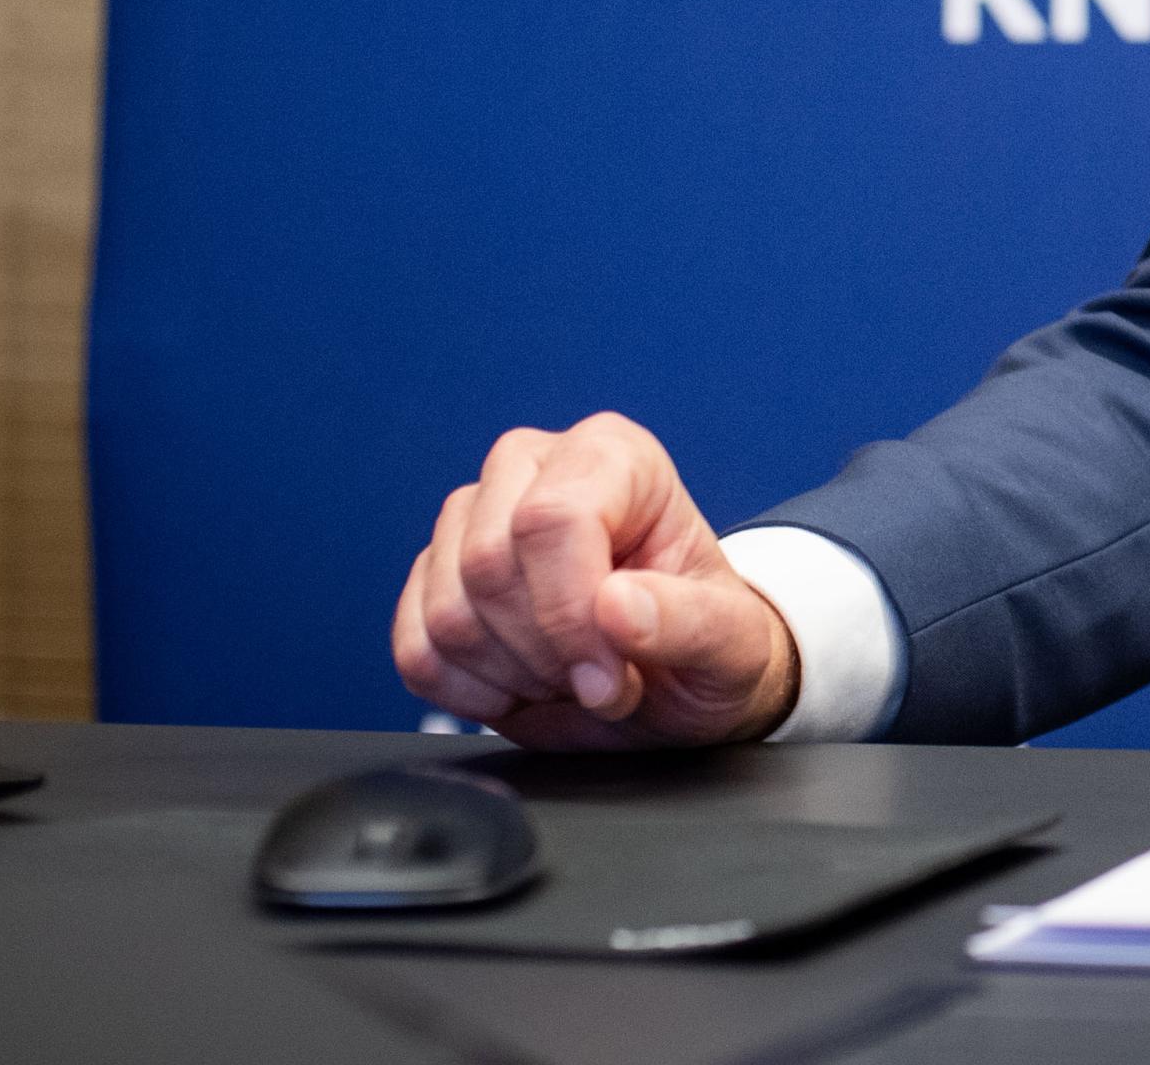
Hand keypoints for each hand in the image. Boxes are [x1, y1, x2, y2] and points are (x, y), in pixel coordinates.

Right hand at [390, 411, 800, 750]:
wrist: (676, 681)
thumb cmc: (710, 646)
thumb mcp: (734, 645)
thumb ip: (690, 623)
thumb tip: (616, 606)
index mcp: (615, 456)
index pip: (552, 518)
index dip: (570, 614)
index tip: (610, 679)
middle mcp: (533, 470)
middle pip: (488, 564)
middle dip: (545, 652)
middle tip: (602, 679)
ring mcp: (473, 521)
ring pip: (447, 613)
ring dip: (511, 674)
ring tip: (571, 674)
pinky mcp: (433, 580)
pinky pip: (415, 650)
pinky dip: (467, 692)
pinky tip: (523, 685)